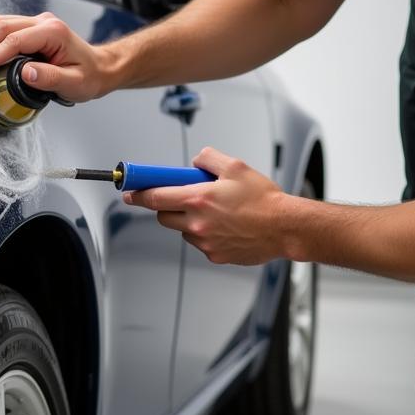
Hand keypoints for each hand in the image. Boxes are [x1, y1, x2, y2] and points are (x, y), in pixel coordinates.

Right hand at [0, 12, 110, 103]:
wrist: (100, 68)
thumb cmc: (90, 76)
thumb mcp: (73, 83)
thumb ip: (49, 78)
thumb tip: (25, 74)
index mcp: (53, 32)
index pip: (13, 40)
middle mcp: (44, 22)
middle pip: (2, 27)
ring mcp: (38, 22)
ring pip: (1, 23)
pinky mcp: (33, 28)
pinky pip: (6, 28)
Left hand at [126, 147, 287, 264]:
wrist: (286, 228)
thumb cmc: (264, 199)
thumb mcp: (235, 166)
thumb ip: (208, 159)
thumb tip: (195, 160)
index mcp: (198, 199)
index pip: (155, 197)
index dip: (138, 194)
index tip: (129, 192)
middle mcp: (197, 223)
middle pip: (163, 216)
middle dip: (168, 206)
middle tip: (184, 197)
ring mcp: (205, 242)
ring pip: (182, 230)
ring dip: (188, 220)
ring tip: (215, 212)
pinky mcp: (215, 255)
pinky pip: (199, 242)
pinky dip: (205, 234)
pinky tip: (226, 226)